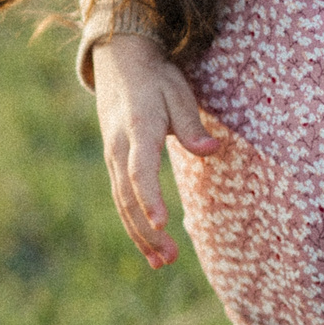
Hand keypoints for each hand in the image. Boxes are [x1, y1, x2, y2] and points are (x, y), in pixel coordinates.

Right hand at [91, 33, 221, 267]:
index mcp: (138, 129)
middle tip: (168, 260)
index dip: (150, 199)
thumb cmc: (157, 79)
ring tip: (161, 263)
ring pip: (121, 203)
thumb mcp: (179, 93)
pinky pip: (121, 198)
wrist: (120, 61)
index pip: (141, 171)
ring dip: (139, 235)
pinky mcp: (114, 162)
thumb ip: (192, 124)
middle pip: (128, 196)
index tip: (162, 224)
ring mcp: (112, 155)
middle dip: (146, 231)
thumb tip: (211, 150)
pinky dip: (133, 223)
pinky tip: (150, 246)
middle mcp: (119, 146)